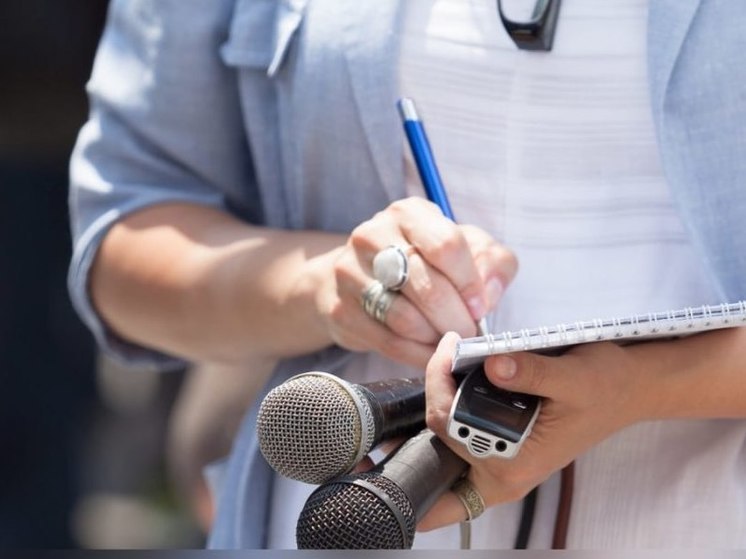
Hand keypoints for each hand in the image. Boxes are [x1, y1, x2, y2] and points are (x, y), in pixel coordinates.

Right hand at [312, 197, 516, 367]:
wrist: (358, 279)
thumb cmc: (422, 261)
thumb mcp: (465, 249)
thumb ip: (492, 262)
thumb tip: (490, 292)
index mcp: (409, 214)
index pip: (446, 245)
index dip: (470, 283)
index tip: (480, 306)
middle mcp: (373, 235)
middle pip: (427, 285)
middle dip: (457, 318)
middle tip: (469, 334)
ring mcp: (350, 273)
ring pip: (405, 319)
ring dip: (436, 338)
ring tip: (447, 340)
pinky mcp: (341, 310)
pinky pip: (388, 342)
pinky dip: (416, 354)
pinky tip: (428, 352)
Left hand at [420, 332, 651, 529]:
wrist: (628, 390)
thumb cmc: (605, 386)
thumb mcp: (573, 376)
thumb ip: (532, 373)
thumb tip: (493, 365)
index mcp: (515, 465)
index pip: (449, 428)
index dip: (438, 385)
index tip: (451, 347)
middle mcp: (502, 475)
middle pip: (438, 436)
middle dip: (435, 391)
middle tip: (451, 349)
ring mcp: (500, 466)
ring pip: (444, 442)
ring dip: (441, 402)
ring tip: (452, 360)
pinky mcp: (501, 452)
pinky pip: (460, 440)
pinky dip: (452, 411)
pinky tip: (459, 379)